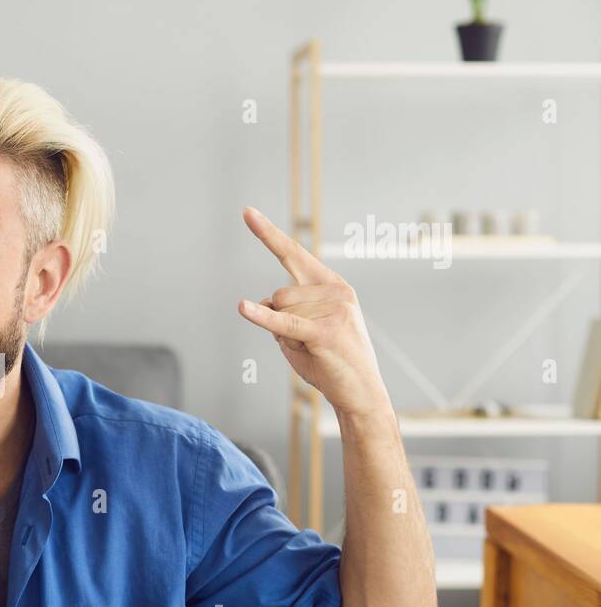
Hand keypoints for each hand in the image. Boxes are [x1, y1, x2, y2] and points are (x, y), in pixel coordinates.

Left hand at [237, 207, 390, 418]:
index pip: (294, 254)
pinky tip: (244, 308)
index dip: (268, 234)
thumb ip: (282, 311)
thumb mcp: (301, 331)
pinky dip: (262, 318)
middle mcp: (336, 291)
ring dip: (286, 337)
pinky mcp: (326, 331)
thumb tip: (263, 302)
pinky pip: (284, 322)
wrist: (361, 395)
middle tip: (309, 344)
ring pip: (280, 311)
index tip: (247, 212)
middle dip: (282, 322)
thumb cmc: (330, 363)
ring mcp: (334, 310)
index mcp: (332, 285)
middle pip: (279, 294)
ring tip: (314, 351)